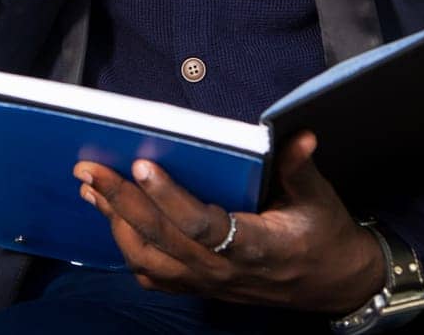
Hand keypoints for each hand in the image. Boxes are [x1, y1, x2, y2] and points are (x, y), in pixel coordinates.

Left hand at [74, 131, 386, 314]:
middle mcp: (224, 270)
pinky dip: (128, 248)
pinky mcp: (201, 288)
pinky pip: (154, 276)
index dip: (169, 197)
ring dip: (117, 224)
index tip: (141, 164)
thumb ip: (300, 168)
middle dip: (121, 202)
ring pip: (149, 260)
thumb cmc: (324, 235)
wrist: (334, 284)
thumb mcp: (320, 200)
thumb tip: (299, 136)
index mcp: (255, 247)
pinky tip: (113, 220)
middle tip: (89, 170)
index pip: (201, 225)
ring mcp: (209, 283)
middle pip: (161, 239)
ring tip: (92, 190)